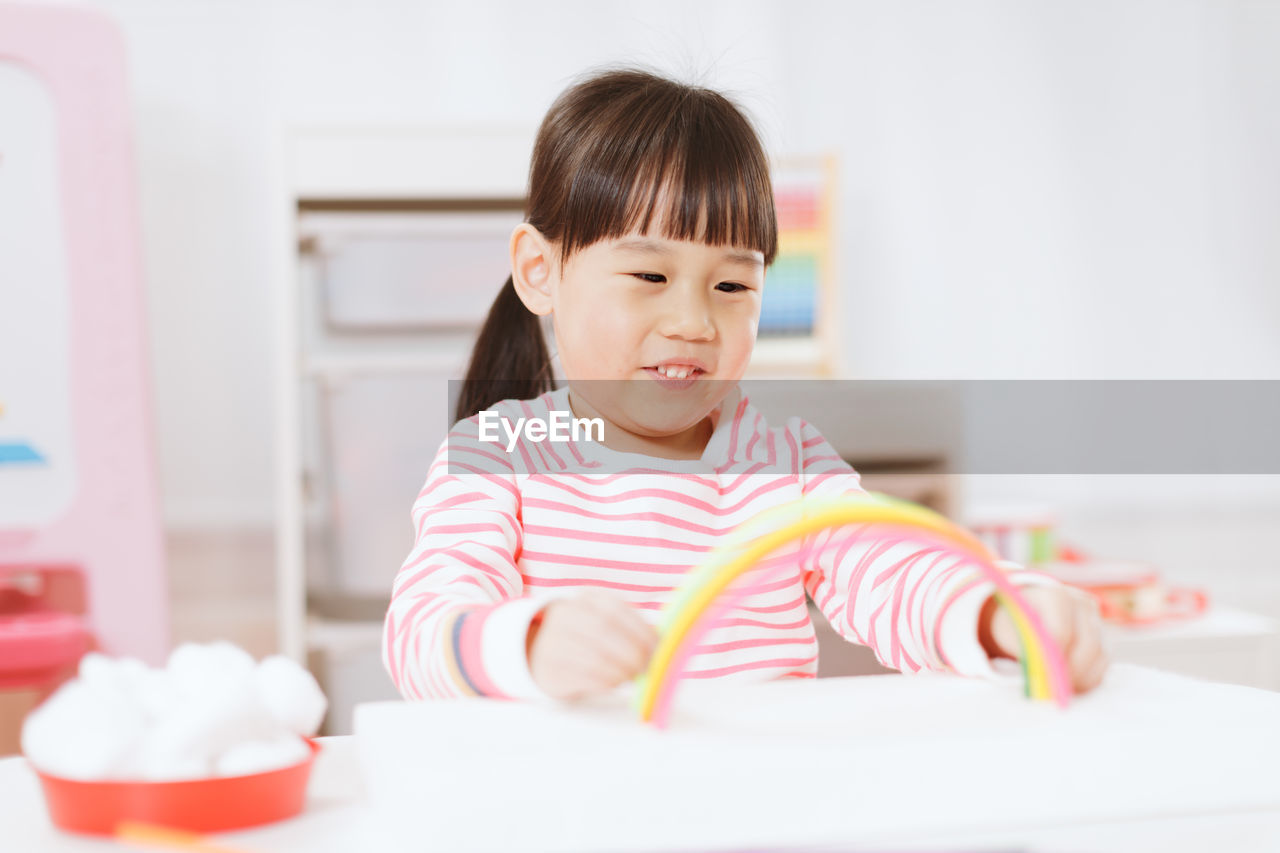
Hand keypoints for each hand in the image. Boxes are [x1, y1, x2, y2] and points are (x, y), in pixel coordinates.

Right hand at [526, 590, 658, 700]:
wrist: (537, 653)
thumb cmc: (583, 638)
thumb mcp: (603, 623)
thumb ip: (630, 628)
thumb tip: (662, 645)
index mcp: (584, 599)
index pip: (616, 609)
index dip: (641, 629)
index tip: (658, 648)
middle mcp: (565, 614)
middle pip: (605, 629)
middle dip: (633, 651)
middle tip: (647, 667)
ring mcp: (553, 641)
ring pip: (595, 655)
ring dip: (622, 670)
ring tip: (633, 676)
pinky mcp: (550, 669)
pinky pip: (584, 676)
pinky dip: (607, 681)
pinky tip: (616, 682)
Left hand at [978, 585, 1109, 693]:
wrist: (1026, 613)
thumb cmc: (1014, 622)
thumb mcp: (1009, 631)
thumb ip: (1025, 649)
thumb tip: (1041, 673)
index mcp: (1056, 596)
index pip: (1061, 632)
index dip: (1051, 658)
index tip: (1040, 676)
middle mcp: (1082, 605)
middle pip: (1088, 645)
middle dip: (1070, 672)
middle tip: (1053, 690)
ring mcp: (1096, 621)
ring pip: (1100, 656)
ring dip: (1080, 679)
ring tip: (1058, 689)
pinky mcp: (1102, 638)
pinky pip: (1102, 665)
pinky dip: (1088, 680)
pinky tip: (1069, 686)